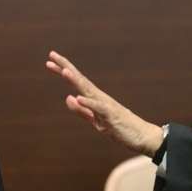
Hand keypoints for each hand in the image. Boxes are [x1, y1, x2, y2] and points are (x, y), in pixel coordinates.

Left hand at [46, 50, 163, 156]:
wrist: (142, 136)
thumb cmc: (120, 127)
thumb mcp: (96, 121)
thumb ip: (82, 111)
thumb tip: (68, 98)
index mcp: (94, 98)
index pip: (76, 82)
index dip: (63, 71)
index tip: (50, 61)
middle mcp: (99, 97)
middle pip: (80, 80)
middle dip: (66, 67)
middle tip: (52, 55)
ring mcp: (106, 105)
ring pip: (88, 91)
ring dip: (76, 81)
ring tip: (64, 71)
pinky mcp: (112, 116)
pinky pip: (99, 109)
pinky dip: (88, 103)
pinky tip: (78, 98)